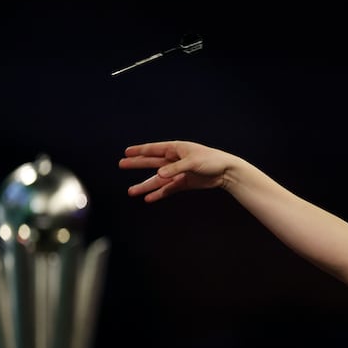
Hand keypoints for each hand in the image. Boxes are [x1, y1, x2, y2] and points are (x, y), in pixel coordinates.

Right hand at [119, 140, 233, 201]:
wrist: (227, 172)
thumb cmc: (212, 161)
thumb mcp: (193, 162)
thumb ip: (175, 168)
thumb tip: (158, 175)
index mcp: (176, 149)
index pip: (154, 149)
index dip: (140, 150)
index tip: (126, 152)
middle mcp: (175, 160)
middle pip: (152, 162)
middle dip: (137, 164)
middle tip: (121, 164)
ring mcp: (178, 172)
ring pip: (158, 179)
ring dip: (146, 185)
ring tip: (131, 191)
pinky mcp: (184, 183)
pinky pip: (168, 189)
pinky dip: (159, 194)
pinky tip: (148, 198)